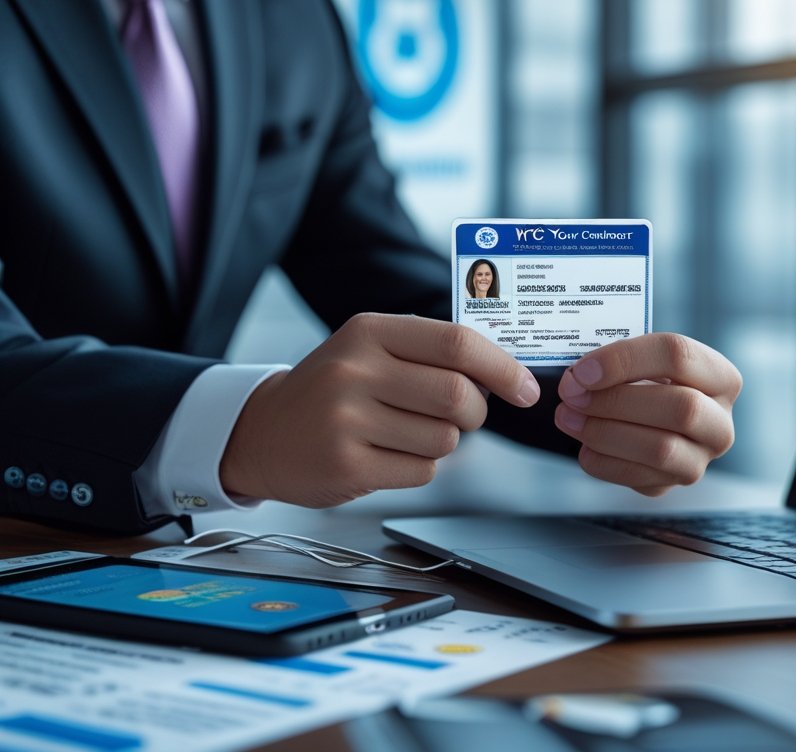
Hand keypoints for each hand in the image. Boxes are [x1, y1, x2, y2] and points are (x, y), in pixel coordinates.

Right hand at [220, 314, 539, 506]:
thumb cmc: (333, 389)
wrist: (263, 433)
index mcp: (369, 331)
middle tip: (464, 416)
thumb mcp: (371, 349)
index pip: (456, 343)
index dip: (502, 368)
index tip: (526, 389)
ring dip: (444, 442)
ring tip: (407, 432)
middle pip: (458, 395)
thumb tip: (506, 374)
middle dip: (476, 412)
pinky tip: (387, 454)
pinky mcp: (347, 465)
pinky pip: (422, 471)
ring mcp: (347, 419)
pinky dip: (420, 467)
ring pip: (445, 439)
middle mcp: (355, 370)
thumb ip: (432, 352)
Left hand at [554, 333, 741, 495]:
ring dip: (604, 432)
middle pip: (681, 408)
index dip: (626, 360)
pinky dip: (603, 462)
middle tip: (573, 393)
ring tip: (569, 416)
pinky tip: (584, 445)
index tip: (584, 369)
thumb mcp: (642, 358)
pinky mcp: (672, 484)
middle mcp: (719, 422)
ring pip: (661, 449)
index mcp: (721, 378)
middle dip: (617, 401)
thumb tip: (579, 377)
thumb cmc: (645, 379)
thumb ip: (619, 359)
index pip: (679, 356)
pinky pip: (638, 478)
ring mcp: (700, 459)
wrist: (648, 413)